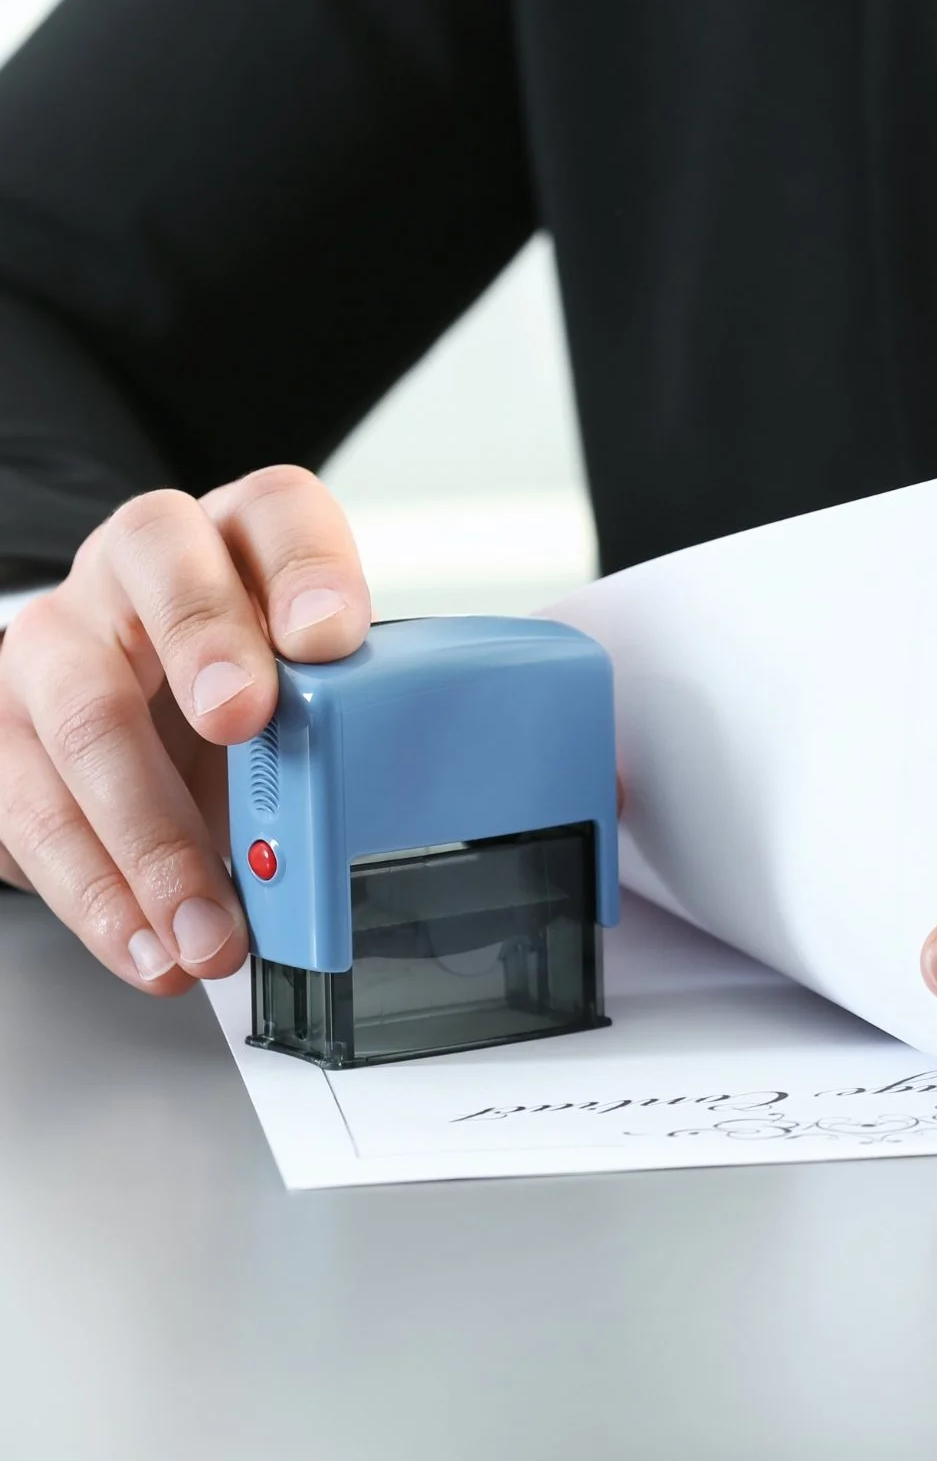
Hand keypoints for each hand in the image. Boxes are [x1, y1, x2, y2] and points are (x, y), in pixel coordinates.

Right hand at [0, 467, 371, 992]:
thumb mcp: (311, 687)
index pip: (277, 515)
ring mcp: (60, 642)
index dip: (307, 569)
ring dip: (151, 837)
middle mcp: (142, 570)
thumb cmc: (248, 684)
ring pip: (84, 712)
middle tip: (244, 722)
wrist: (147, 701)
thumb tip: (375, 808)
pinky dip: (98, 894)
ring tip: (209, 927)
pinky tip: (150, 945)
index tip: (331, 637)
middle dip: (206, 650)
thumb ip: (341, 716)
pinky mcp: (2, 730)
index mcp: (241, 538)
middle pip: (163, 575)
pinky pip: (30, 810)